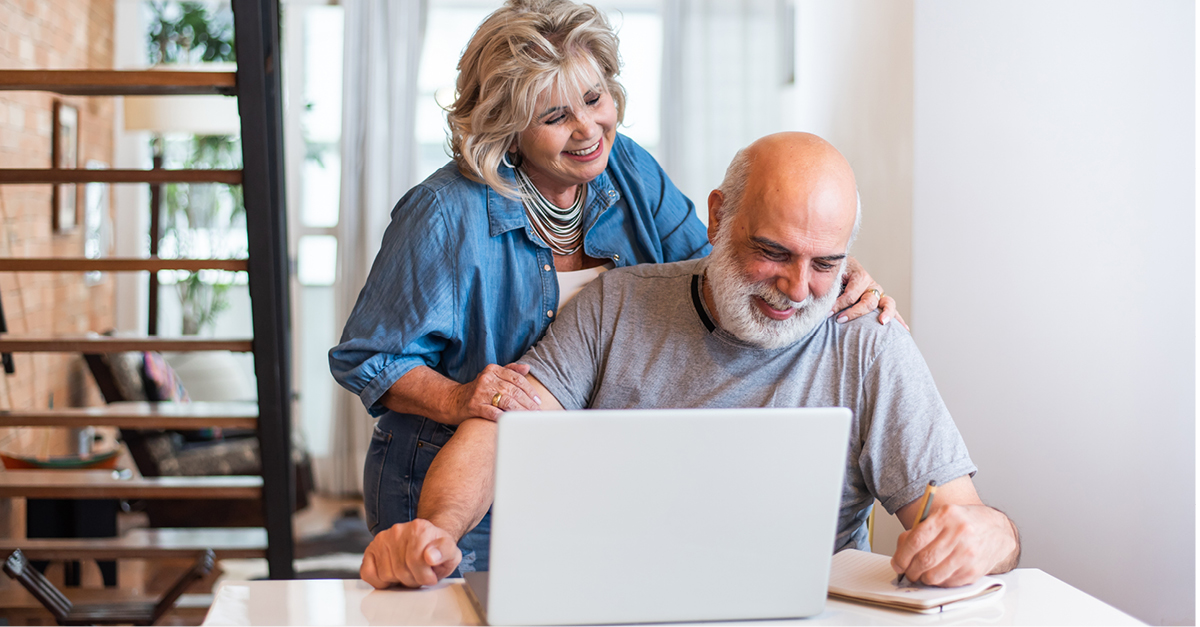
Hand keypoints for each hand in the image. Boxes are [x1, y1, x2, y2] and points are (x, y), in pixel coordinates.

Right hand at [360, 519, 461, 588]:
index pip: (416, 561)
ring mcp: (383, 539)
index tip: (431, 577)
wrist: (426, 540)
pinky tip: (392, 575)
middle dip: (413, 580)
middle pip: (401, 570)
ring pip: (386, 574)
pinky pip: (368, 573)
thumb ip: (446, 553)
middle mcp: (399, 530)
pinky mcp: (371, 549)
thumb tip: (431, 557)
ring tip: (408, 573)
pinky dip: (379, 581)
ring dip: (398, 581)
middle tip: (419, 576)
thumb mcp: (451, 552)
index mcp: (420, 528)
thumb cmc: (436, 550)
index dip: (425, 576)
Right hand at [444, 362, 541, 422]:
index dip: (530, 390)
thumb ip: (510, 370)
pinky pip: (492, 412)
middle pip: (514, 390)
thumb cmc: (477, 390)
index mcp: (492, 370)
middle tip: (537, 412)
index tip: (538, 401)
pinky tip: (512, 421)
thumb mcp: (492, 376)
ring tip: (528, 418)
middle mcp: (486, 379)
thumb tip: (527, 367)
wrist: (453, 401)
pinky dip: (503, 417)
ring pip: (506, 401)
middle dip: (528, 403)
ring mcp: (479, 392)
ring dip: (520, 411)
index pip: (517, 379)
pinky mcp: (473, 406)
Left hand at [833, 257, 907, 329]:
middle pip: (868, 301)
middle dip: (854, 312)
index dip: (838, 304)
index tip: (827, 313)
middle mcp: (872, 285)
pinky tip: (905, 330)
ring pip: (887, 303)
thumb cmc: (837, 273)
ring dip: (886, 314)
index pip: (850, 294)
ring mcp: (879, 294)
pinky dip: (899, 320)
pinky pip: (892, 310)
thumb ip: (828, 286)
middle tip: (840, 320)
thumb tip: (819, 301)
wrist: (844, 266)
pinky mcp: (882, 302)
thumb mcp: (832, 276)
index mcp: (859, 276)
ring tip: (882, 322)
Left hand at [890, 504, 1018, 586]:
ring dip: (922, 579)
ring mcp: (969, 553)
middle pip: (924, 560)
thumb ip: (919, 531)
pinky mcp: (974, 570)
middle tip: (907, 572)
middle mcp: (960, 534)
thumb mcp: (941, 516)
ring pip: (934, 575)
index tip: (897, 563)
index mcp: (947, 516)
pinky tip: (938, 574)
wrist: (996, 531)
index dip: (902, 556)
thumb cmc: (964, 523)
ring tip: (921, 574)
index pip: (916, 540)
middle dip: (910, 570)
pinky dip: (938, 582)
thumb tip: (900, 553)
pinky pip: (947, 583)